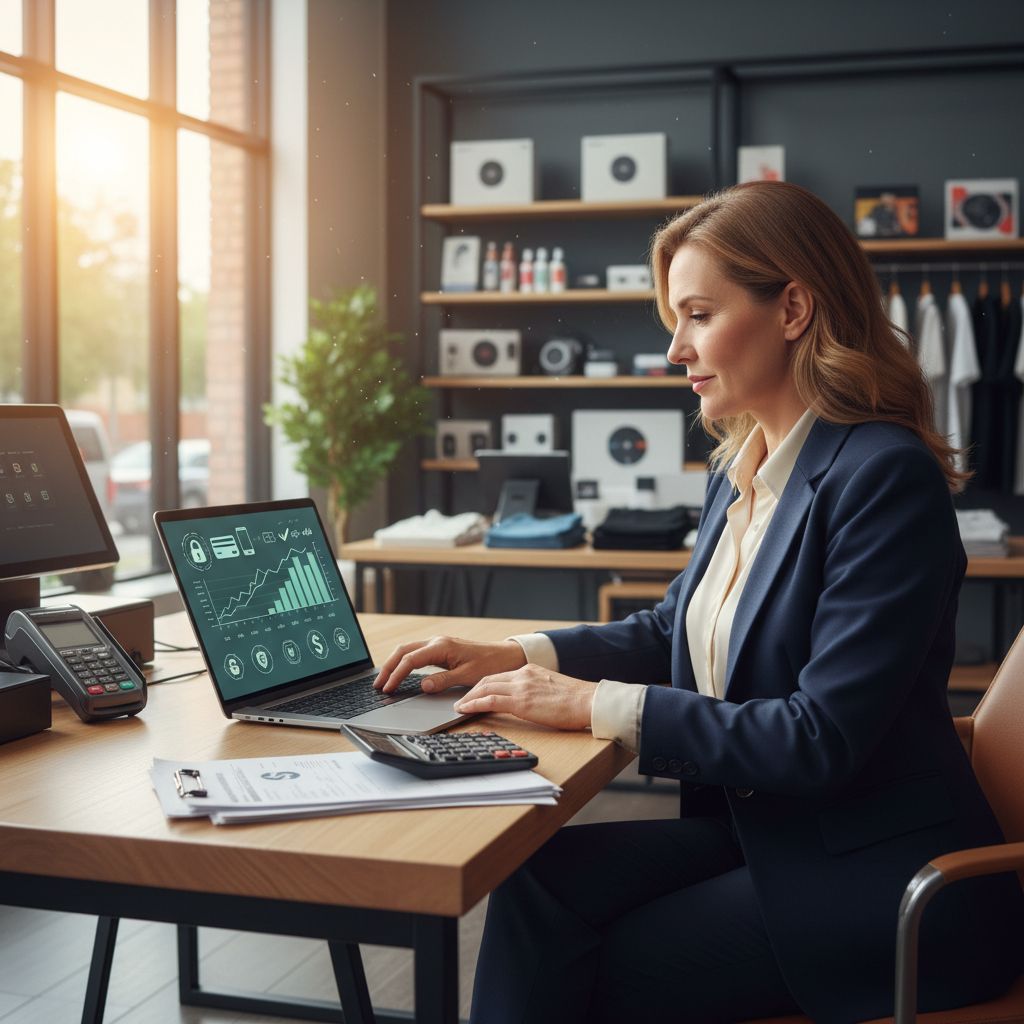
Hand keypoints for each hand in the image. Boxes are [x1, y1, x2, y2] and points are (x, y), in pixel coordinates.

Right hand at [373, 636, 526, 692]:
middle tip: (377, 685)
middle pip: (403, 651)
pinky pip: (416, 653)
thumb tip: (422, 686)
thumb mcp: (468, 676)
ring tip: (384, 680)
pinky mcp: (441, 649)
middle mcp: (437, 642)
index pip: (410, 660)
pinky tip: (400, 673)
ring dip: (394, 663)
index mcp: (441, 647)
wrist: (505, 655)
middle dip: (388, 667)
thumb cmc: (489, 664)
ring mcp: (438, 644)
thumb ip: (443, 680)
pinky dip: (404, 662)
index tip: (387, 689)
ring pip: (408, 650)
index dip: (396, 675)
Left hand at [453, 664, 596, 731]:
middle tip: (460, 700)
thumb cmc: (576, 699)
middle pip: (487, 679)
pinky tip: (464, 709)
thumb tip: (529, 700)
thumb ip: (536, 689)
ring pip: (485, 688)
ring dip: (468, 698)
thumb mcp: (551, 687)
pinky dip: (474, 704)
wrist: (588, 700)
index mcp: (530, 670)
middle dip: (471, 690)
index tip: (474, 692)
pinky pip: (490, 700)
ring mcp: (521, 687)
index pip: (499, 676)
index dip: (483, 685)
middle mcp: (522, 674)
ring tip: (458, 706)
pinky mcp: (521, 701)